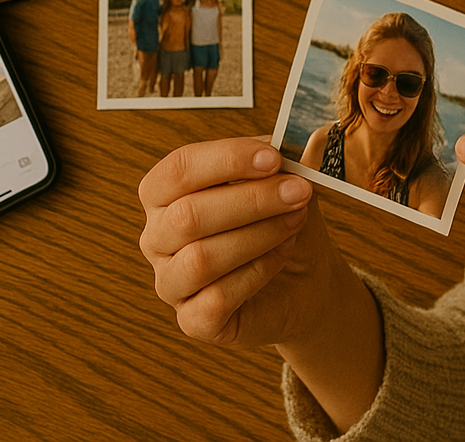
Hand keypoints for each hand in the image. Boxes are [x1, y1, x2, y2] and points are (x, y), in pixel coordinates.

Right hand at [138, 137, 315, 348]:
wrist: (307, 280)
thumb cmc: (282, 222)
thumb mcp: (282, 181)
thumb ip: (277, 160)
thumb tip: (284, 144)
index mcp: (166, 194)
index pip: (178, 169)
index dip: (225, 159)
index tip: (274, 157)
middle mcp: (157, 238)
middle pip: (188, 215)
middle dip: (252, 200)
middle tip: (299, 190)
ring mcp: (171, 283)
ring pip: (201, 259)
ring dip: (258, 235)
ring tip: (295, 221)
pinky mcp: (193, 321)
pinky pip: (217, 298)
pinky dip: (257, 272)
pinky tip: (282, 255)